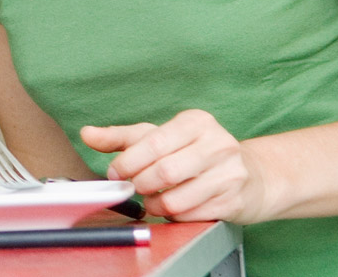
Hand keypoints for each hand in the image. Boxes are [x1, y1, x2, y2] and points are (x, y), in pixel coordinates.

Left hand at [82, 110, 269, 221]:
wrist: (250, 175)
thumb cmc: (194, 152)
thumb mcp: (158, 137)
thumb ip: (121, 137)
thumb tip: (87, 134)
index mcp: (196, 122)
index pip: (153, 143)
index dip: (128, 162)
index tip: (116, 172)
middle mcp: (218, 144)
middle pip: (164, 172)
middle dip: (140, 184)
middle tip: (134, 187)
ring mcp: (230, 173)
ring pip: (177, 198)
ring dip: (155, 204)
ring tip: (152, 199)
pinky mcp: (234, 201)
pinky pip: (191, 215)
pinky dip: (174, 215)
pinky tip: (173, 207)